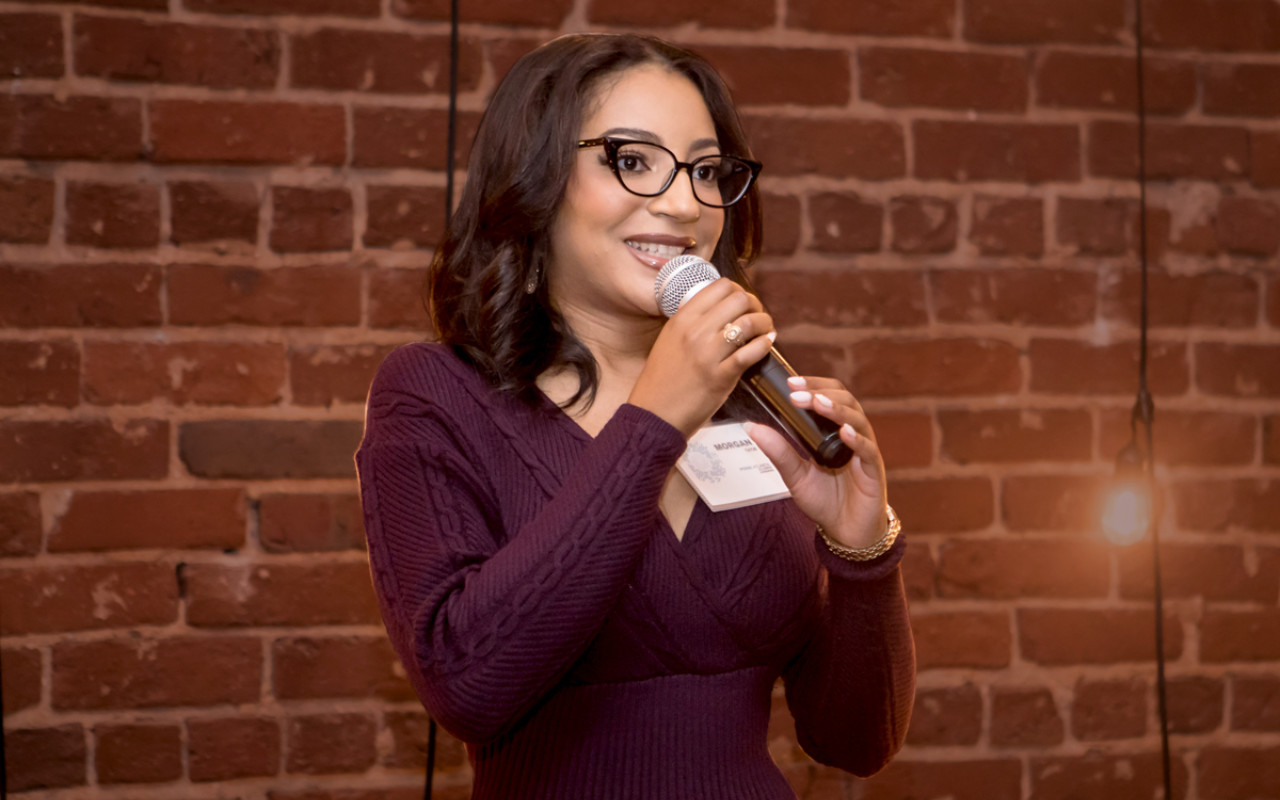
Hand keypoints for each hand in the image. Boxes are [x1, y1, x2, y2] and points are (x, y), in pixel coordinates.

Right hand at [629, 278, 774, 437]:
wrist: (654, 414)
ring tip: (766, 331)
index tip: (744, 303)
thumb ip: (690, 322)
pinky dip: (764, 345)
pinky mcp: (720, 377)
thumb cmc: (662, 380)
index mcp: (682, 319)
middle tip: (758, 317)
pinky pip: (751, 352)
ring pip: (749, 322)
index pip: (721, 286)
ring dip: (764, 324)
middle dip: (755, 305)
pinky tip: (766, 345)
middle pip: (740, 299)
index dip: (740, 290)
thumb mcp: (669, 340)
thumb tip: (718, 309)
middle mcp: (695, 331)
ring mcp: (708, 354)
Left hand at [745, 375, 888, 549]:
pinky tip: (843, 432)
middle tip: (798, 392)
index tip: (791, 382)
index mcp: (833, 431)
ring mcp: (864, 450)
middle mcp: (852, 434)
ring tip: (819, 403)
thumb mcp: (795, 475)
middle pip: (845, 400)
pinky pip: (867, 449)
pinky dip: (856, 439)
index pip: (828, 396)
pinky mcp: (873, 469)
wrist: (846, 532)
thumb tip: (751, 427)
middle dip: (821, 392)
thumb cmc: (825, 500)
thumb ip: (778, 451)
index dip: (813, 385)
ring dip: (837, 409)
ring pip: (857, 419)